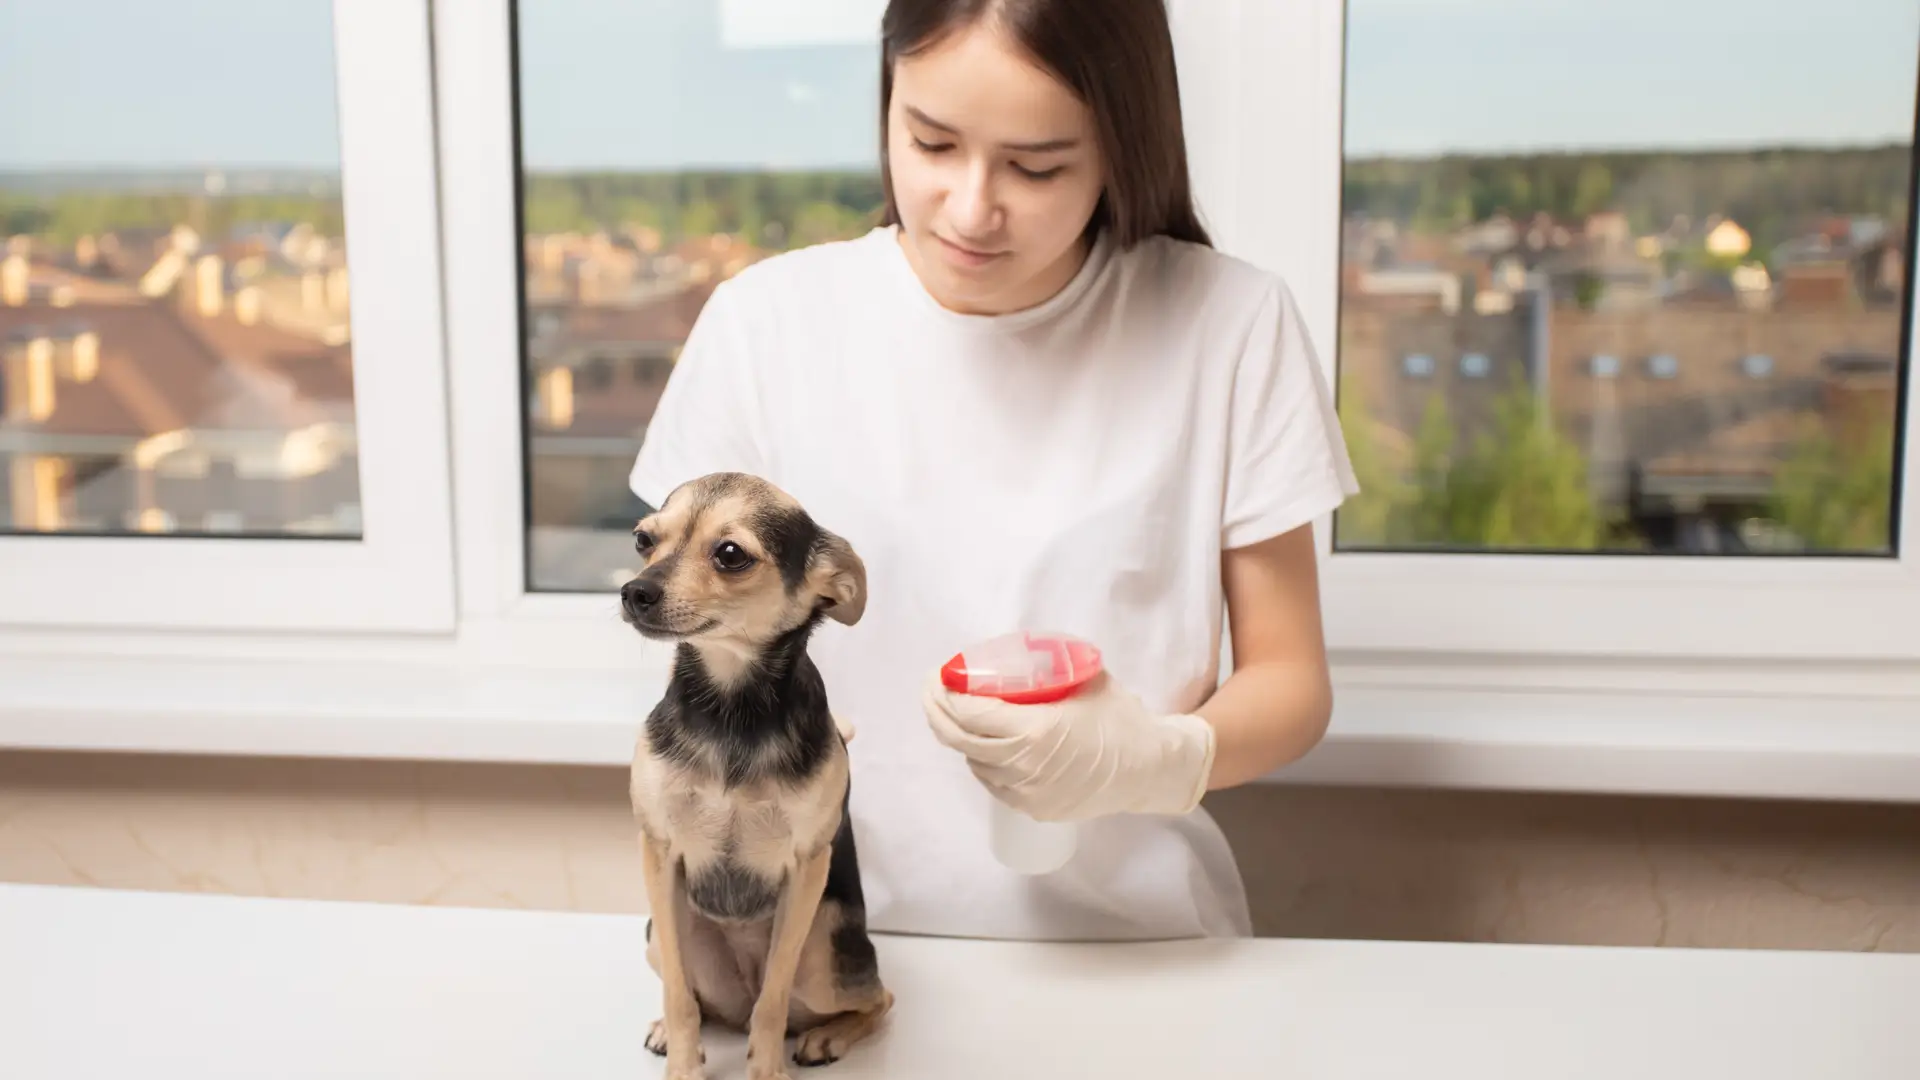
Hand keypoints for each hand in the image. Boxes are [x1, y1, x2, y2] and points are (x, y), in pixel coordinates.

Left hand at [921, 669, 1216, 822]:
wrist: (1150, 768)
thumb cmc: (1119, 717)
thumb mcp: (1083, 680)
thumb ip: (1045, 669)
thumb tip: (1012, 654)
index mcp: (1034, 730)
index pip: (970, 712)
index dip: (947, 692)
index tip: (940, 674)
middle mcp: (1023, 766)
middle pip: (959, 739)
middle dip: (937, 711)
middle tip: (933, 691)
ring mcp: (1026, 792)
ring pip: (974, 761)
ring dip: (961, 736)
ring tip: (956, 713)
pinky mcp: (1032, 809)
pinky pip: (993, 781)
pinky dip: (982, 759)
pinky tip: (983, 743)